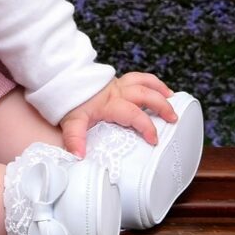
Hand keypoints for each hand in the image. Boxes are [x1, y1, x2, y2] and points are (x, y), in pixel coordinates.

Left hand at [58, 72, 176, 158]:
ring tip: (173, 98)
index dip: (146, 127)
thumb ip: (75, 139)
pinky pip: (138, 78)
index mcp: (110, 104)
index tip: (154, 140)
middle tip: (173, 118)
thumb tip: (78, 157)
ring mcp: (118, 84)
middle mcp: (117, 91)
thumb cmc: (67, 102)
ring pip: (144, 81)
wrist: (61, 80)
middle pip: (145, 94)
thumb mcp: (70, 122)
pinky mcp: (117, 81)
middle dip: (162, 106)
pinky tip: (158, 89)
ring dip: (160, 89)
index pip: (134, 114)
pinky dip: (151, 82)